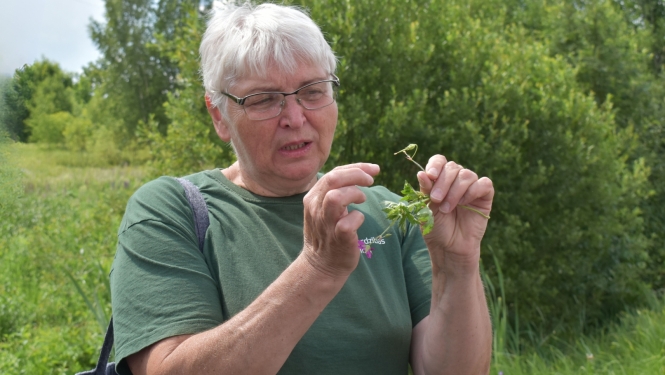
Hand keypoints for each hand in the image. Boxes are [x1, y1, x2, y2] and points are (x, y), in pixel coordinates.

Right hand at [301, 163, 379, 277]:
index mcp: (313, 197)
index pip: (334, 173)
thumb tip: (362, 172)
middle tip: (371, 180)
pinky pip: (347, 223)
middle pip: (333, 179)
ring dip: (354, 193)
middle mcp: (316, 208)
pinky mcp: (338, 238)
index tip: (373, 169)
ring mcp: (326, 223)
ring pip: (335, 197)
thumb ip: (337, 191)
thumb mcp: (325, 208)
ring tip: (362, 199)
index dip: (356, 167)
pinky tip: (359, 220)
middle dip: (356, 174)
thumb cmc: (329, 233)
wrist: (321, 265)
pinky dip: (358, 218)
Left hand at [416, 155, 493, 268]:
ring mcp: (471, 187)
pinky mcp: (485, 196)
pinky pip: (484, 183)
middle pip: (452, 167)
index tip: (430, 176)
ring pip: (466, 175)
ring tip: (447, 208)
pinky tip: (464, 203)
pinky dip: (473, 191)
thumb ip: (425, 190)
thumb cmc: (436, 227)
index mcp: (440, 179)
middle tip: (436, 200)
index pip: (439, 160)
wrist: (449, 247)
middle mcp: (456, 180)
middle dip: (443, 182)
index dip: (436, 165)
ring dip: (455, 191)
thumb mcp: (426, 208)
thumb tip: (421, 173)